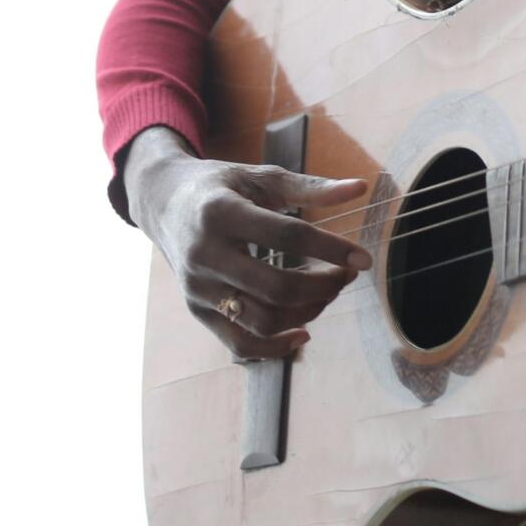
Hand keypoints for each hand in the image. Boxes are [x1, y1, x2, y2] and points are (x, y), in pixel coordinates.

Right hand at [123, 127, 374, 361]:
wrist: (163, 202)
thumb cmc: (221, 187)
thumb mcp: (260, 177)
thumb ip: (310, 187)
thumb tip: (361, 188)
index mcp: (221, 212)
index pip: (287, 236)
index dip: (331, 248)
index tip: (362, 258)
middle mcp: (205, 254)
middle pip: (276, 287)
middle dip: (323, 286)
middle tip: (345, 275)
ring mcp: (198, 287)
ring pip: (261, 320)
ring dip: (306, 313)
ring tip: (326, 293)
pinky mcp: (197, 310)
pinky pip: (239, 344)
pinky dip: (275, 348)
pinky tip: (302, 333)